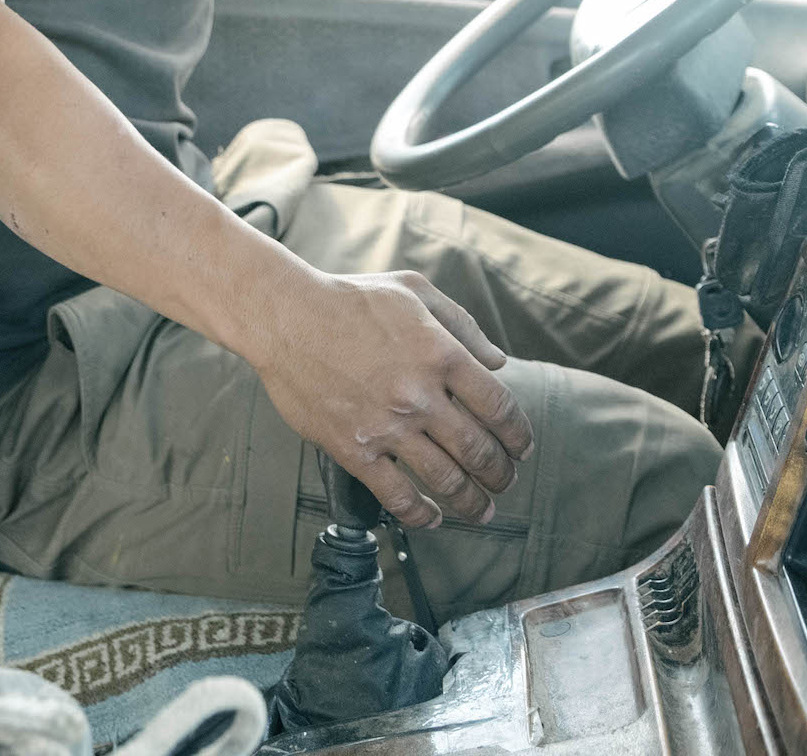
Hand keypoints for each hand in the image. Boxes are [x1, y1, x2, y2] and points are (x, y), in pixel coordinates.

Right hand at [247, 264, 533, 529]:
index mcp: (441, 354)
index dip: (518, 436)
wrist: (285, 316)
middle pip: (479, 451)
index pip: (500, 408)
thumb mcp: (412, 290)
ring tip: (480, 510)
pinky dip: (422, 514)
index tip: (521, 448)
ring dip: (472, 502)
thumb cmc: (350, 298)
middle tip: (504, 482)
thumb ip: (462, 323)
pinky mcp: (354, 448)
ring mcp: (387, 425)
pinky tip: (432, 516)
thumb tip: (498, 362)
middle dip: (501, 474)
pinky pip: (397, 496)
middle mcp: (420, 395)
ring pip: (446, 480)